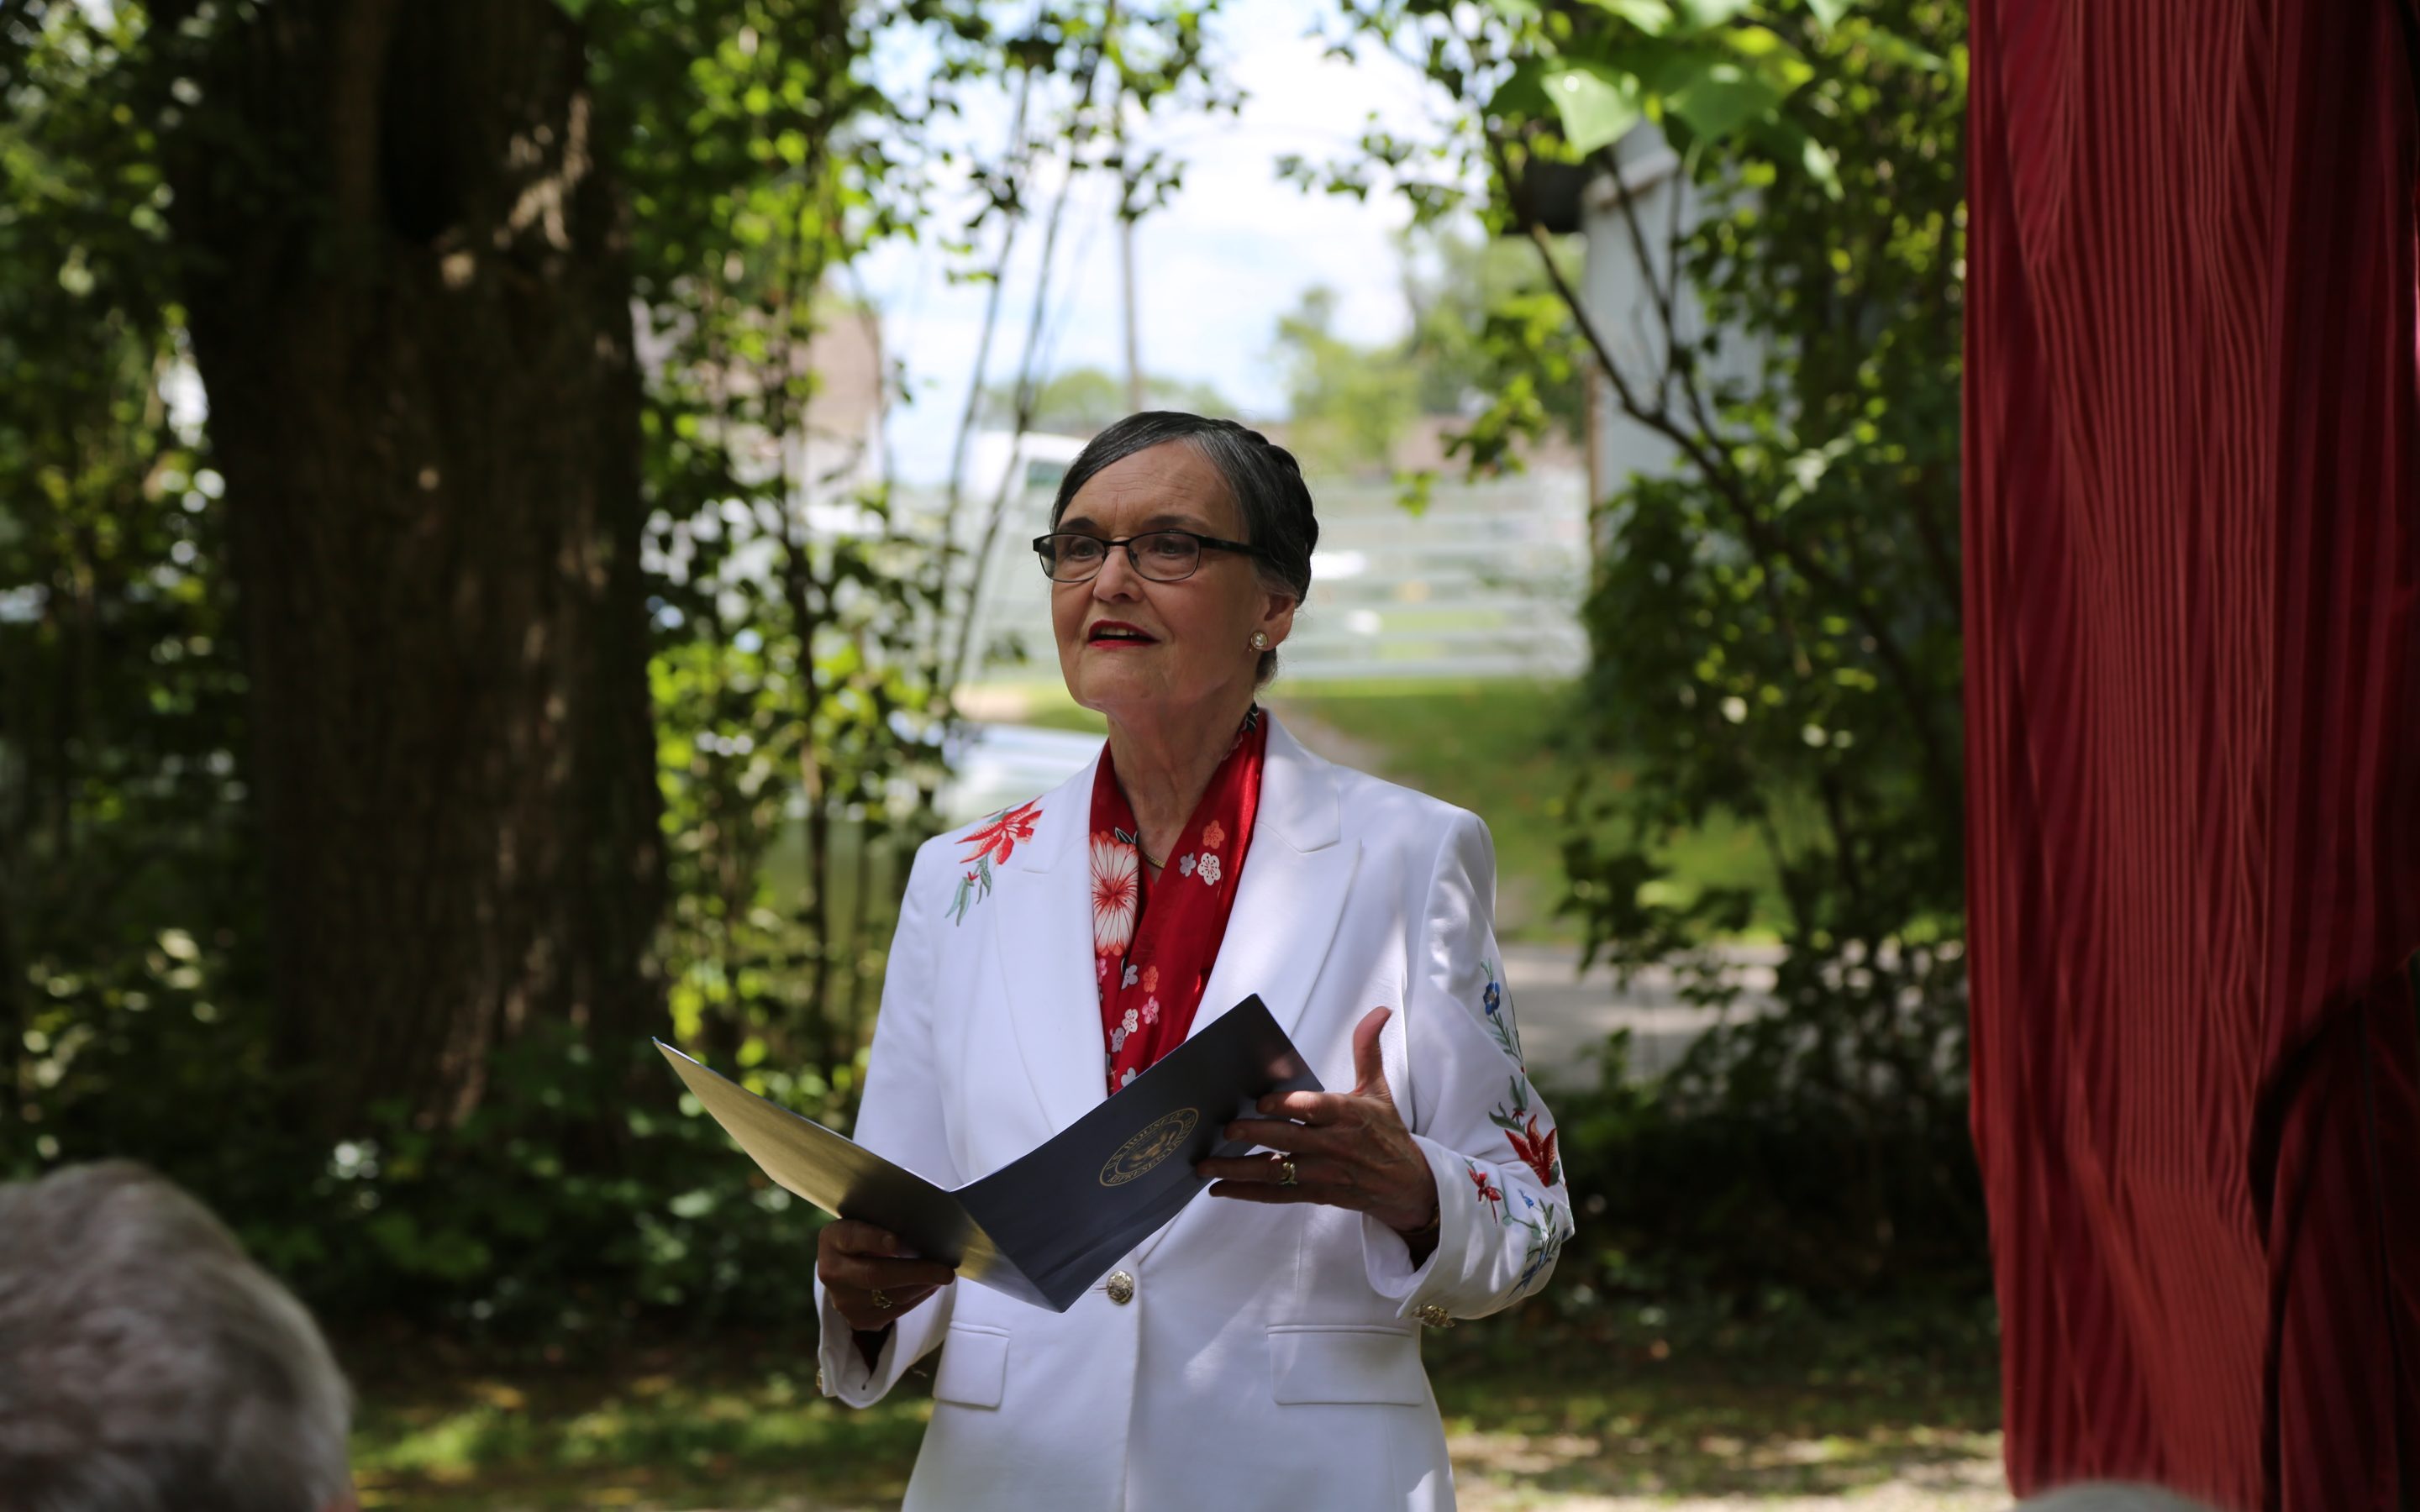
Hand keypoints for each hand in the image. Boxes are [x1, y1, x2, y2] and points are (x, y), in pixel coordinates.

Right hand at [816, 1219, 957, 1332]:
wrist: (846, 1267)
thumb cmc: (868, 1235)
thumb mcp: (868, 1220)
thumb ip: (888, 1221)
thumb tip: (930, 1223)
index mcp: (833, 1239)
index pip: (853, 1238)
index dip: (874, 1240)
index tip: (896, 1241)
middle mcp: (832, 1272)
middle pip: (875, 1274)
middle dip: (916, 1272)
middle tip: (946, 1271)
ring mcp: (843, 1301)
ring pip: (891, 1297)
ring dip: (923, 1286)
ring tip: (943, 1276)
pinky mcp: (858, 1320)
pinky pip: (896, 1312)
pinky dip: (919, 1298)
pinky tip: (931, 1286)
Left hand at [1198, 1006, 1440, 1238]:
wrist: (1407, 1185)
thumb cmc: (1387, 1133)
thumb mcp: (1379, 1090)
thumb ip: (1367, 1050)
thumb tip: (1379, 1011)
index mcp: (1348, 1115)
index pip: (1315, 1109)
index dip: (1288, 1106)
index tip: (1260, 1101)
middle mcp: (1334, 1146)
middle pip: (1288, 1140)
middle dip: (1255, 1135)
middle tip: (1226, 1129)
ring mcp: (1323, 1174)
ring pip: (1276, 1172)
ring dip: (1238, 1169)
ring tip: (1206, 1165)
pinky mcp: (1316, 1194)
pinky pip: (1277, 1195)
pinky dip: (1247, 1193)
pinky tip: (1219, 1189)